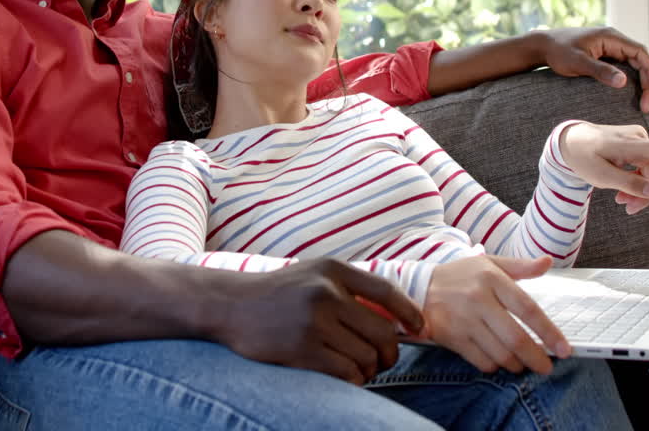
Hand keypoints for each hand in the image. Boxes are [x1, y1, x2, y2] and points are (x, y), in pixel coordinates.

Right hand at [214, 258, 423, 385]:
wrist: (230, 305)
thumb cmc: (278, 292)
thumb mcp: (313, 274)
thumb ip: (349, 288)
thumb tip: (395, 317)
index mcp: (333, 269)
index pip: (386, 291)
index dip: (409, 312)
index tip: (418, 328)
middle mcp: (326, 292)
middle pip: (382, 332)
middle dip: (389, 353)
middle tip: (382, 361)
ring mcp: (314, 321)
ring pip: (367, 356)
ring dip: (369, 370)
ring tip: (359, 370)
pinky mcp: (302, 349)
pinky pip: (347, 372)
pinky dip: (354, 379)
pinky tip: (346, 377)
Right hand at [422, 255, 568, 374]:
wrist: (418, 286)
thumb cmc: (461, 276)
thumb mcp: (490, 263)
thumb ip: (521, 266)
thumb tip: (548, 262)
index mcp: (492, 278)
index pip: (527, 308)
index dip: (549, 332)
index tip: (564, 349)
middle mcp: (478, 299)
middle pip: (515, 338)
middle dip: (536, 358)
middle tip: (546, 367)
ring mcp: (463, 320)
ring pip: (500, 354)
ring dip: (516, 364)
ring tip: (521, 363)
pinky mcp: (451, 337)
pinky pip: (481, 361)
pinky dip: (494, 366)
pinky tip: (498, 361)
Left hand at [532, 28, 648, 113]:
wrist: (543, 46)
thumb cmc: (558, 52)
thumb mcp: (578, 63)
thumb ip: (600, 71)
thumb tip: (624, 82)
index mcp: (611, 37)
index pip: (640, 52)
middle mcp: (614, 41)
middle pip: (640, 60)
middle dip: (648, 81)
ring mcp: (610, 48)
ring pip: (634, 65)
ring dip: (642, 82)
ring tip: (646, 102)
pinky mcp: (604, 56)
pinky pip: (624, 68)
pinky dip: (632, 81)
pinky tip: (633, 95)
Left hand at [559, 122, 648, 213]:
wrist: (572, 142)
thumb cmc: (583, 156)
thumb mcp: (599, 176)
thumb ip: (627, 184)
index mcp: (629, 145)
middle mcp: (640, 139)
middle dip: (645, 194)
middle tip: (627, 208)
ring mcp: (641, 140)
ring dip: (641, 190)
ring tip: (621, 200)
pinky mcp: (640, 144)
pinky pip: (648, 168)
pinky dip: (638, 181)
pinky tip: (623, 190)